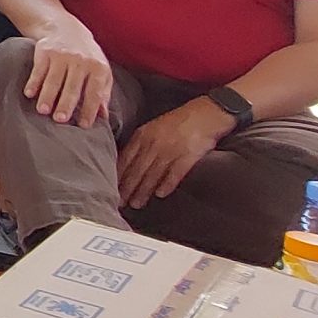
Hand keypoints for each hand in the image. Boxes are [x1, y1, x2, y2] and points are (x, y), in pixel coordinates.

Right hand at [25, 22, 113, 125]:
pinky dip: (33, 82)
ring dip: (47, 96)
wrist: (64, 28)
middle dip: (66, 104)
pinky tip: (29, 94)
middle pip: (72, 87)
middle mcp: (81, 61)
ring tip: (43, 111)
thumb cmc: (85, 56)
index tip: (84, 125)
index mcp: (98, 68)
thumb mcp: (100, 70)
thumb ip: (103, 93)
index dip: (90, 109)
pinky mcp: (45, 51)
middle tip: (60, 120)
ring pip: (54, 80)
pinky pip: (39, 69)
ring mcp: (62, 55)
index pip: (94, 92)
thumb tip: (103, 117)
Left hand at [116, 98, 234, 207]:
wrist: (206, 113)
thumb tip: (127, 161)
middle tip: (120, 203)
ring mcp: (171, 150)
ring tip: (136, 203)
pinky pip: (175, 173)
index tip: (111, 188)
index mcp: (144, 134)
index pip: (126, 159)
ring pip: (153, 174)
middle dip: (127, 188)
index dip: (118, 176)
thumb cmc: (179, 121)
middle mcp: (154, 143)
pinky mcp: (188, 156)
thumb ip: (141, 142)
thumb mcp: (154, 127)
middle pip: (137, 169)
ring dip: (143, 191)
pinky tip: (160, 194)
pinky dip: (167, 185)